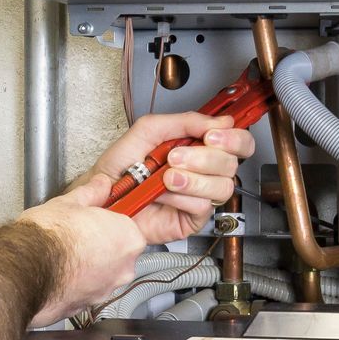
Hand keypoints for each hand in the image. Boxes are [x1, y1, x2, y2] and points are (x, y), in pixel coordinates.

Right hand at [20, 177, 146, 325]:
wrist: (25, 269)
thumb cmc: (49, 237)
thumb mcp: (70, 203)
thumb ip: (91, 193)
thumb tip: (101, 185)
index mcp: (128, 239)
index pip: (128, 228)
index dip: (110, 223)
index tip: (97, 220)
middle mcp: (124, 269)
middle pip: (119, 254)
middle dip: (102, 246)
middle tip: (78, 235)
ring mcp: (106, 290)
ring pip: (103, 275)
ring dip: (90, 266)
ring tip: (65, 254)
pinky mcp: (86, 306)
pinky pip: (86, 290)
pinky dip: (76, 283)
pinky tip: (60, 272)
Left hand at [85, 111, 257, 244]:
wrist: (101, 195)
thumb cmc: (120, 166)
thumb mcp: (149, 130)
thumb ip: (185, 121)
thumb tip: (220, 121)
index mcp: (199, 147)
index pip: (237, 141)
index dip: (233, 138)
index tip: (212, 136)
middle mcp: (204, 171)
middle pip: (231, 163)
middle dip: (205, 158)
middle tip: (177, 156)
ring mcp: (199, 195)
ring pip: (222, 187)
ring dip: (192, 179)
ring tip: (166, 177)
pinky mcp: (192, 218)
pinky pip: (203, 206)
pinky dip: (181, 197)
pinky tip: (163, 194)